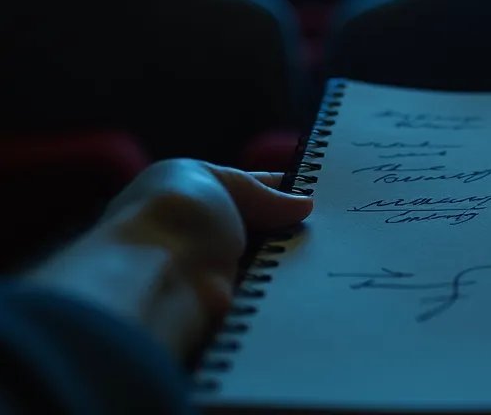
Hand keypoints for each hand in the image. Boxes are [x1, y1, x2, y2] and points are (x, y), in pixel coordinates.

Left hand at [102, 160, 313, 317]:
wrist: (154, 285)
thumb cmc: (176, 218)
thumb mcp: (215, 181)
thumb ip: (258, 191)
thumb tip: (302, 204)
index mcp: (187, 196)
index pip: (244, 188)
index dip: (282, 188)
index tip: (323, 190)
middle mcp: (198, 235)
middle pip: (260, 229)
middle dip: (292, 225)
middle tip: (337, 223)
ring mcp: (213, 275)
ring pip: (269, 264)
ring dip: (293, 258)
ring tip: (333, 250)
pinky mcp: (227, 310)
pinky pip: (267, 297)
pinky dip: (288, 290)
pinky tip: (316, 280)